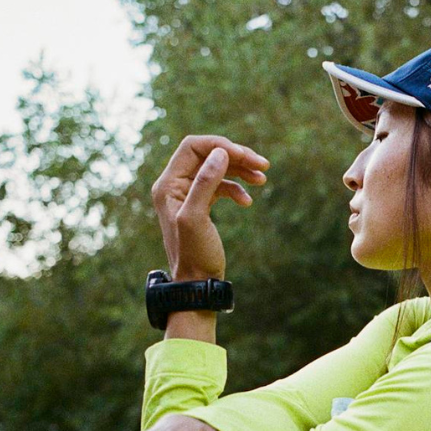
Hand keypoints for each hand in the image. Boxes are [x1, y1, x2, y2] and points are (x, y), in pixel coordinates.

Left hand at [151, 135, 269, 280]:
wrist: (196, 284)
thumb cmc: (194, 255)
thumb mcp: (197, 218)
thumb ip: (206, 183)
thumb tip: (221, 152)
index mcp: (167, 184)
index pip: (193, 147)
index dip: (220, 146)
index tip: (245, 156)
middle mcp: (174, 185)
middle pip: (208, 155)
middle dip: (236, 156)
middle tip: (263, 165)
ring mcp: (187, 194)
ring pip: (217, 168)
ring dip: (241, 170)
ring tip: (262, 178)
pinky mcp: (201, 205)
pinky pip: (221, 186)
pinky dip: (237, 188)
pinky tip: (248, 202)